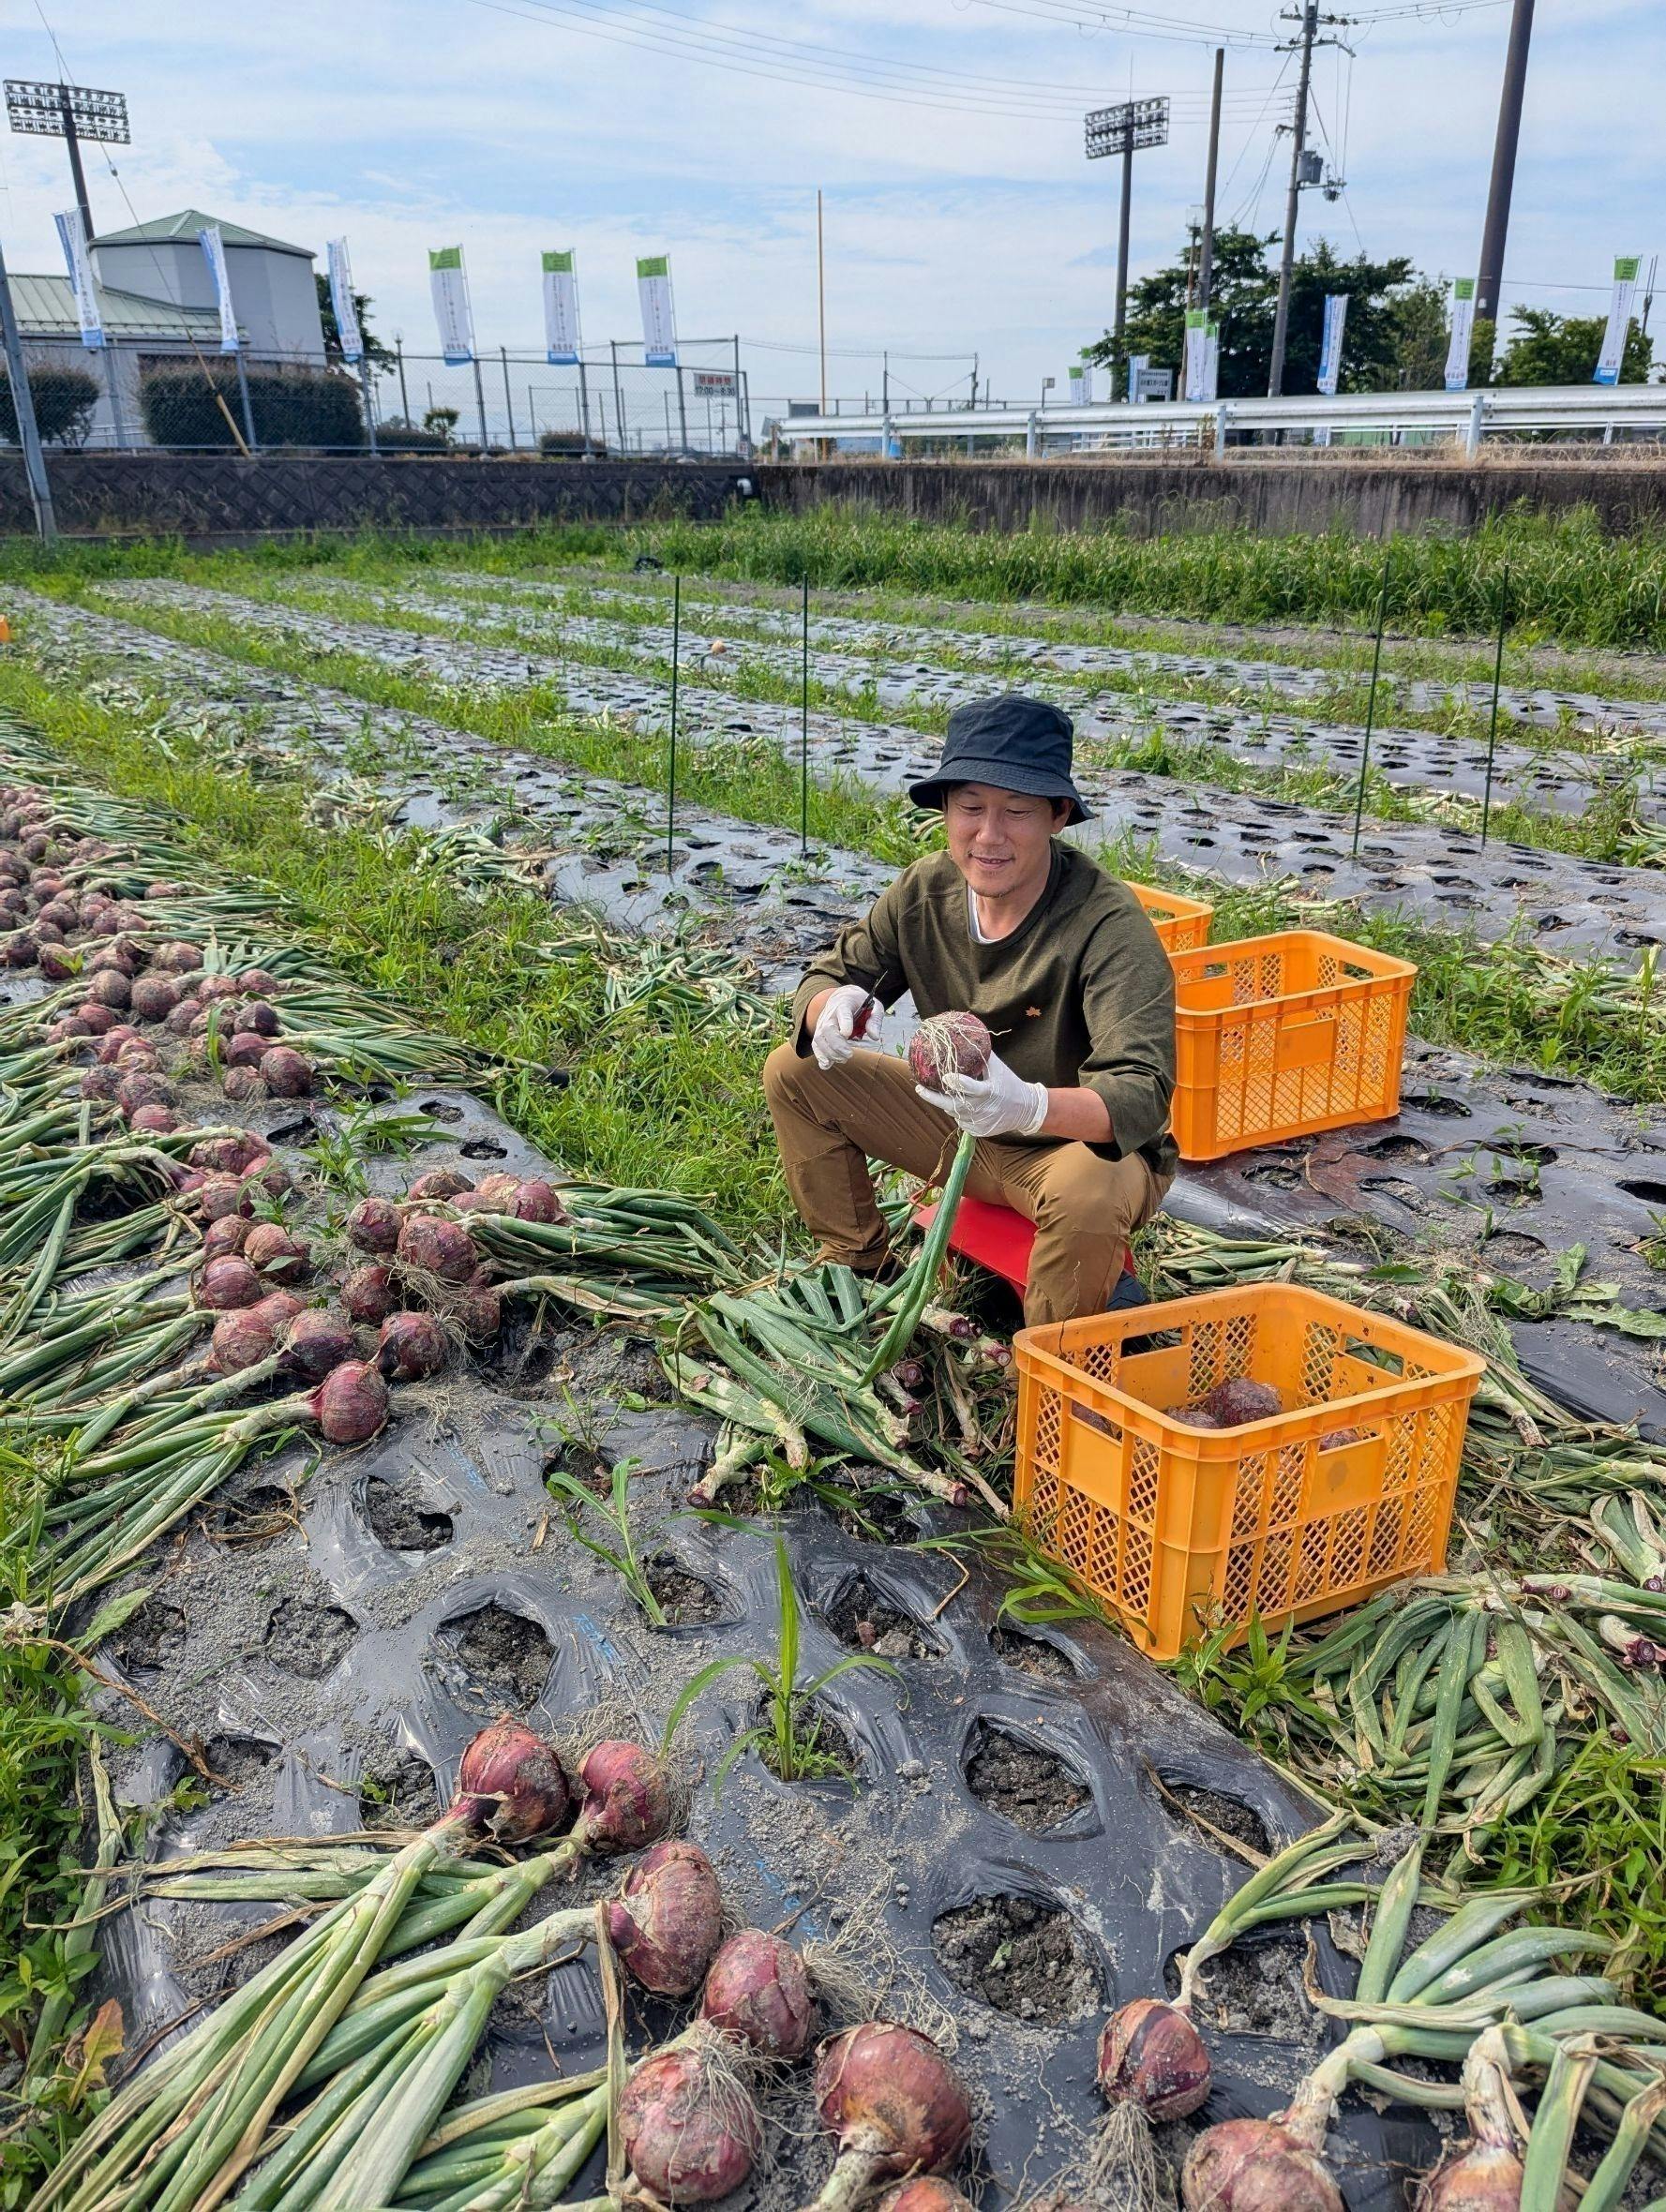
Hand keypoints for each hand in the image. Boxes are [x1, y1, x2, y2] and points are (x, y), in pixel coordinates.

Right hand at [811, 985, 879, 1070]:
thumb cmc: (860, 1003)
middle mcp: (830, 1013)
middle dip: (837, 1044)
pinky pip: (816, 1045)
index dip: (844, 1022)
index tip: (848, 1033)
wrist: (841, 997)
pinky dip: (820, 1056)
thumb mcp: (873, 1006)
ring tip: (843, 1059)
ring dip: (829, 1052)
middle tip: (849, 1054)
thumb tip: (874, 1036)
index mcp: (845, 1003)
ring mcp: (822, 1023)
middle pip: (828, 1028)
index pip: (842, 1011)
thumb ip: (875, 1019)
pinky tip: (827, 1064)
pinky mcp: (820, 1033)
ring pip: (819, 1038)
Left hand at [917, 1048, 1047, 1138]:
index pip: (970, 1087)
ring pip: (954, 1113)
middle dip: (933, 1097)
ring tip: (946, 1093)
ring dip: (947, 1103)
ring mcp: (979, 1122)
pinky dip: (958, 1112)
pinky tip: (963, 1105)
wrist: (1025, 1110)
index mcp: (989, 1091)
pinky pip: (960, 1121)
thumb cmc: (1010, 1084)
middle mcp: (983, 1109)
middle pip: (952, 1105)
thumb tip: (966, 1038)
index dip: (957, 1083)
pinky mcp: (978, 1131)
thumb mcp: (999, 1068)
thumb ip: (982, 1056)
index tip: (945, 1076)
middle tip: (919, 1088)